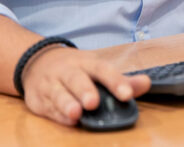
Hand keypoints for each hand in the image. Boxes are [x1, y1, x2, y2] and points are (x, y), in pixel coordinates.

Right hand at [20, 45, 150, 125]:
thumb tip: (146, 83)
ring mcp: (51, 84)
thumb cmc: (76, 69)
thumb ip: (121, 80)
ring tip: (76, 114)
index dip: (115, 81)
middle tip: (94, 102)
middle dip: (85, 90)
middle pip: (76, 79)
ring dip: (66, 103)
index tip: (127, 94)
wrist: (37, 62)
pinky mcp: (39, 99)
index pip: (103, 69)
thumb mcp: (97, 69)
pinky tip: (67, 120)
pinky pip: (48, 107)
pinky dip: (57, 114)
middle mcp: (68, 71)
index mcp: (87, 63)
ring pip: (58, 93)